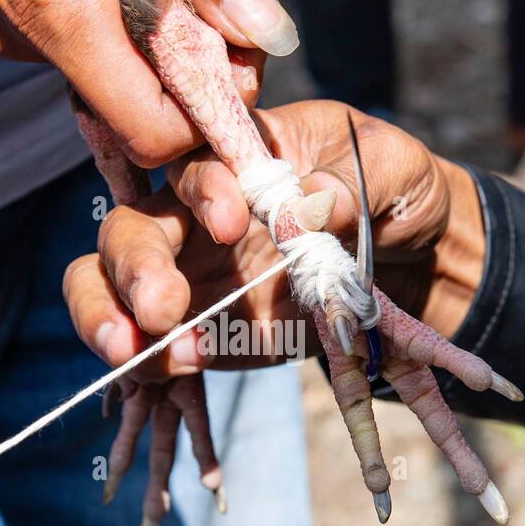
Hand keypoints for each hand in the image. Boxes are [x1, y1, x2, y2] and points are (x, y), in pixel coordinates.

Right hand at [0, 0, 290, 166]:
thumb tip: (266, 29)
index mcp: (58, 16)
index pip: (150, 131)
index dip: (210, 108)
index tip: (246, 55)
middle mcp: (27, 39)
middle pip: (139, 94)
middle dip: (191, 39)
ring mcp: (10, 25)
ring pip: (114, 54)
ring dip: (157, 4)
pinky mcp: (5, 3)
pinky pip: (80, 23)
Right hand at [64, 101, 486, 376]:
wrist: (415, 263)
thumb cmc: (396, 193)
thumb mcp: (394, 171)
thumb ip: (355, 183)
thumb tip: (316, 202)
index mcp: (240, 157)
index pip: (194, 160)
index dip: (201, 189)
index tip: (233, 223)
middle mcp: (196, 211)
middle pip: (132, 224)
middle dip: (134, 264)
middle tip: (161, 308)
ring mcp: (190, 271)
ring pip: (110, 280)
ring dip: (109, 313)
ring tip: (135, 350)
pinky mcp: (199, 326)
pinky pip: (149, 340)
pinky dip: (149, 358)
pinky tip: (174, 369)